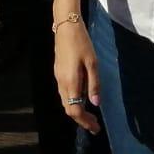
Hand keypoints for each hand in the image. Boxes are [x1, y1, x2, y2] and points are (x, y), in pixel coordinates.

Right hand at [52, 18, 101, 132]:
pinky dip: (73, 101)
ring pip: (65, 102)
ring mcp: (58, 78)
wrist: (66, 26)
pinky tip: (82, 98)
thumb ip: (94, 84)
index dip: (85, 121)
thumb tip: (95, 104)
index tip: (96, 127)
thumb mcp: (92, 63)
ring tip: (91, 115)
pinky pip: (64, 93)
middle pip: (68, 109)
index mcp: (71, 82)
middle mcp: (61, 83)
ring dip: (77, 111)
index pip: (75, 110)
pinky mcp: (58, 72)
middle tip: (95, 125)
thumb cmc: (82, 43)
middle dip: (81, 120)